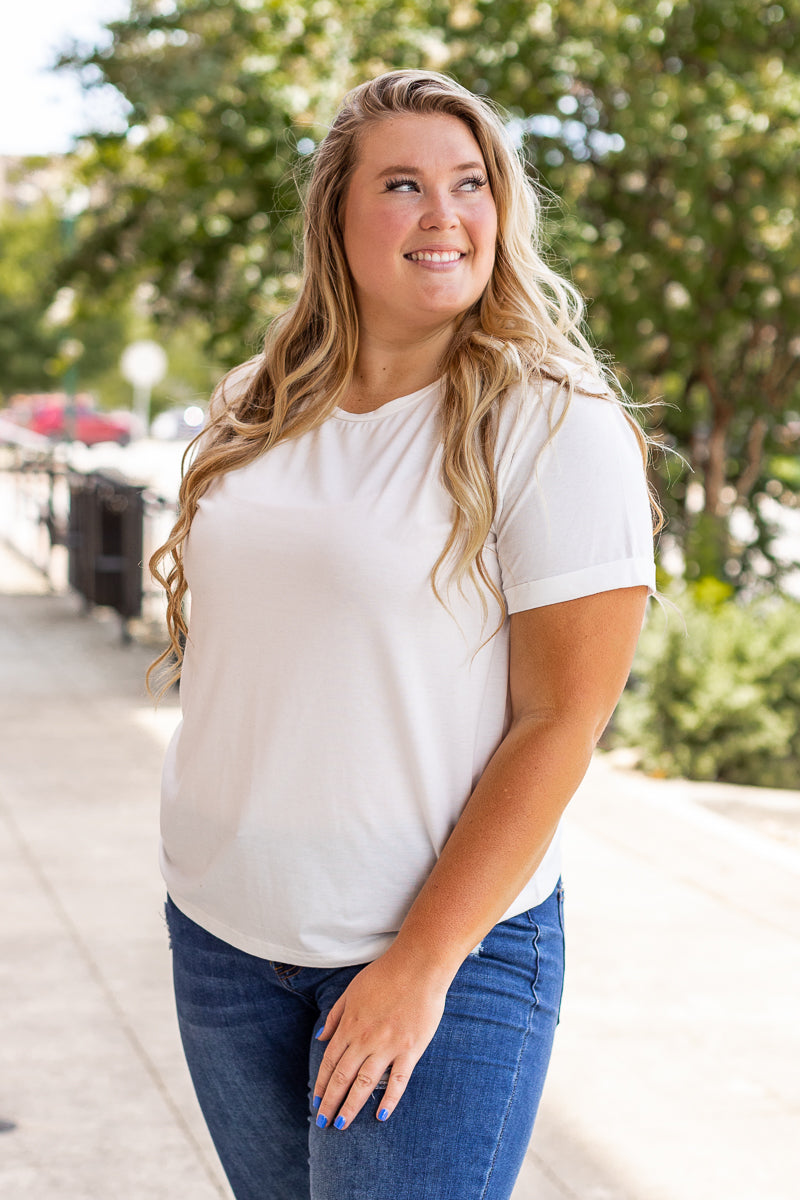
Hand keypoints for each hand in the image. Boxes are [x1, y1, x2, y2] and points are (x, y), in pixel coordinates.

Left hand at [312, 950, 447, 1129]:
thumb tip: (320, 1037)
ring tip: (342, 1126)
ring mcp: (388, 1046)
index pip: (330, 1062)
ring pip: (365, 1084)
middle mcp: (365, 1039)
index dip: (321, 1085)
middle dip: (330, 1103)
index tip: (315, 1103)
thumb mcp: (351, 991)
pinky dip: (389, 1099)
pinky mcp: (410, 1049)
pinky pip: (398, 1081)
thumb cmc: (385, 974)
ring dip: (351, 1107)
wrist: (418, 965)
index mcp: (350, 1025)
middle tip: (322, 1124)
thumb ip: (335, 1016)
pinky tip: (381, 1116)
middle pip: (343, 1078)